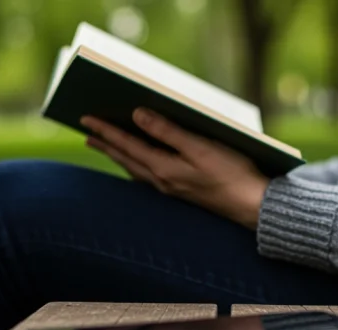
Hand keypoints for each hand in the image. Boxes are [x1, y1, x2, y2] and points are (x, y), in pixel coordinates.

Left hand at [80, 108, 268, 229]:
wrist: (252, 206)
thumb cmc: (231, 173)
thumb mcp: (200, 147)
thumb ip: (167, 131)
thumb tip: (137, 115)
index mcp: (163, 168)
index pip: (126, 145)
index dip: (105, 130)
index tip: (85, 119)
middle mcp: (162, 181)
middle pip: (126, 159)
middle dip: (106, 144)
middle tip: (87, 132)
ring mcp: (171, 189)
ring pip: (135, 169)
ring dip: (119, 156)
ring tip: (106, 146)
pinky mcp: (181, 192)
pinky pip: (148, 177)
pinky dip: (136, 166)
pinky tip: (137, 168)